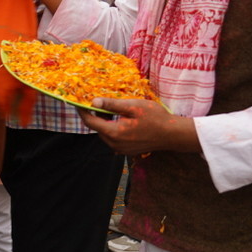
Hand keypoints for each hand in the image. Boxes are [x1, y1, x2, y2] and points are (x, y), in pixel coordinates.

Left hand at [78, 98, 199, 154]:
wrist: (172, 135)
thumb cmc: (155, 118)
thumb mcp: (133, 106)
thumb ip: (112, 105)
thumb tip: (93, 101)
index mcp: (114, 133)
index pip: (91, 122)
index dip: (83, 111)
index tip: (78, 102)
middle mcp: (114, 144)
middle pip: (97, 129)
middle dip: (95, 116)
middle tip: (96, 102)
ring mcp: (121, 149)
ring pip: (105, 134)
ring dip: (104, 122)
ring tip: (110, 109)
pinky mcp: (127, 150)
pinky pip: (114, 139)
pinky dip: (113, 129)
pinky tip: (121, 120)